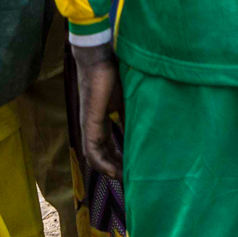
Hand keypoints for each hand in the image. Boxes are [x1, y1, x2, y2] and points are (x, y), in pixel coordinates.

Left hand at [75, 46, 121, 178]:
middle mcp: (93, 125)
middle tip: (131, 181)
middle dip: (116, 169)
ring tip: (125, 180)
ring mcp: (89, 124)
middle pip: (102, 154)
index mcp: (102, 119)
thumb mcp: (129, 100)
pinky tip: (114, 171)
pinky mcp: (89, 123)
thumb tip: (148, 133)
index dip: (119, 160)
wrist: (101, 55)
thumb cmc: (115, 72)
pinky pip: (92, 150)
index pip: (108, 146)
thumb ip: (133, 117)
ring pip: (95, 156)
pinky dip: (102, 163)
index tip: (133, 170)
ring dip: (109, 170)